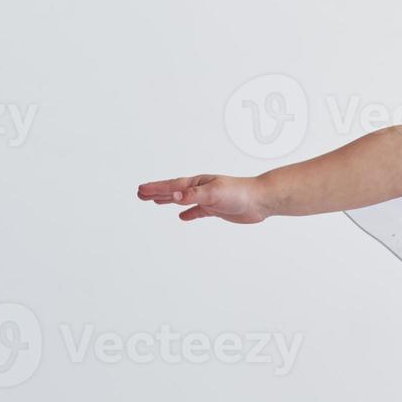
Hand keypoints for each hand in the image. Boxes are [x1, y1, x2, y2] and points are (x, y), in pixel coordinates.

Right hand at [136, 174, 270, 222]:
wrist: (260, 200)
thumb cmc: (239, 192)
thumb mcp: (213, 193)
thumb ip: (193, 195)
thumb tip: (173, 196)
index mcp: (198, 183)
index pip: (171, 186)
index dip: (155, 189)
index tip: (140, 190)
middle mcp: (201, 189)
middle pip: (174, 191)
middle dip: (157, 192)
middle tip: (140, 194)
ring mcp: (208, 199)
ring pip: (183, 200)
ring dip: (169, 200)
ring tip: (156, 201)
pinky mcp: (217, 209)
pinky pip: (198, 211)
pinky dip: (189, 213)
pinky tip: (183, 217)